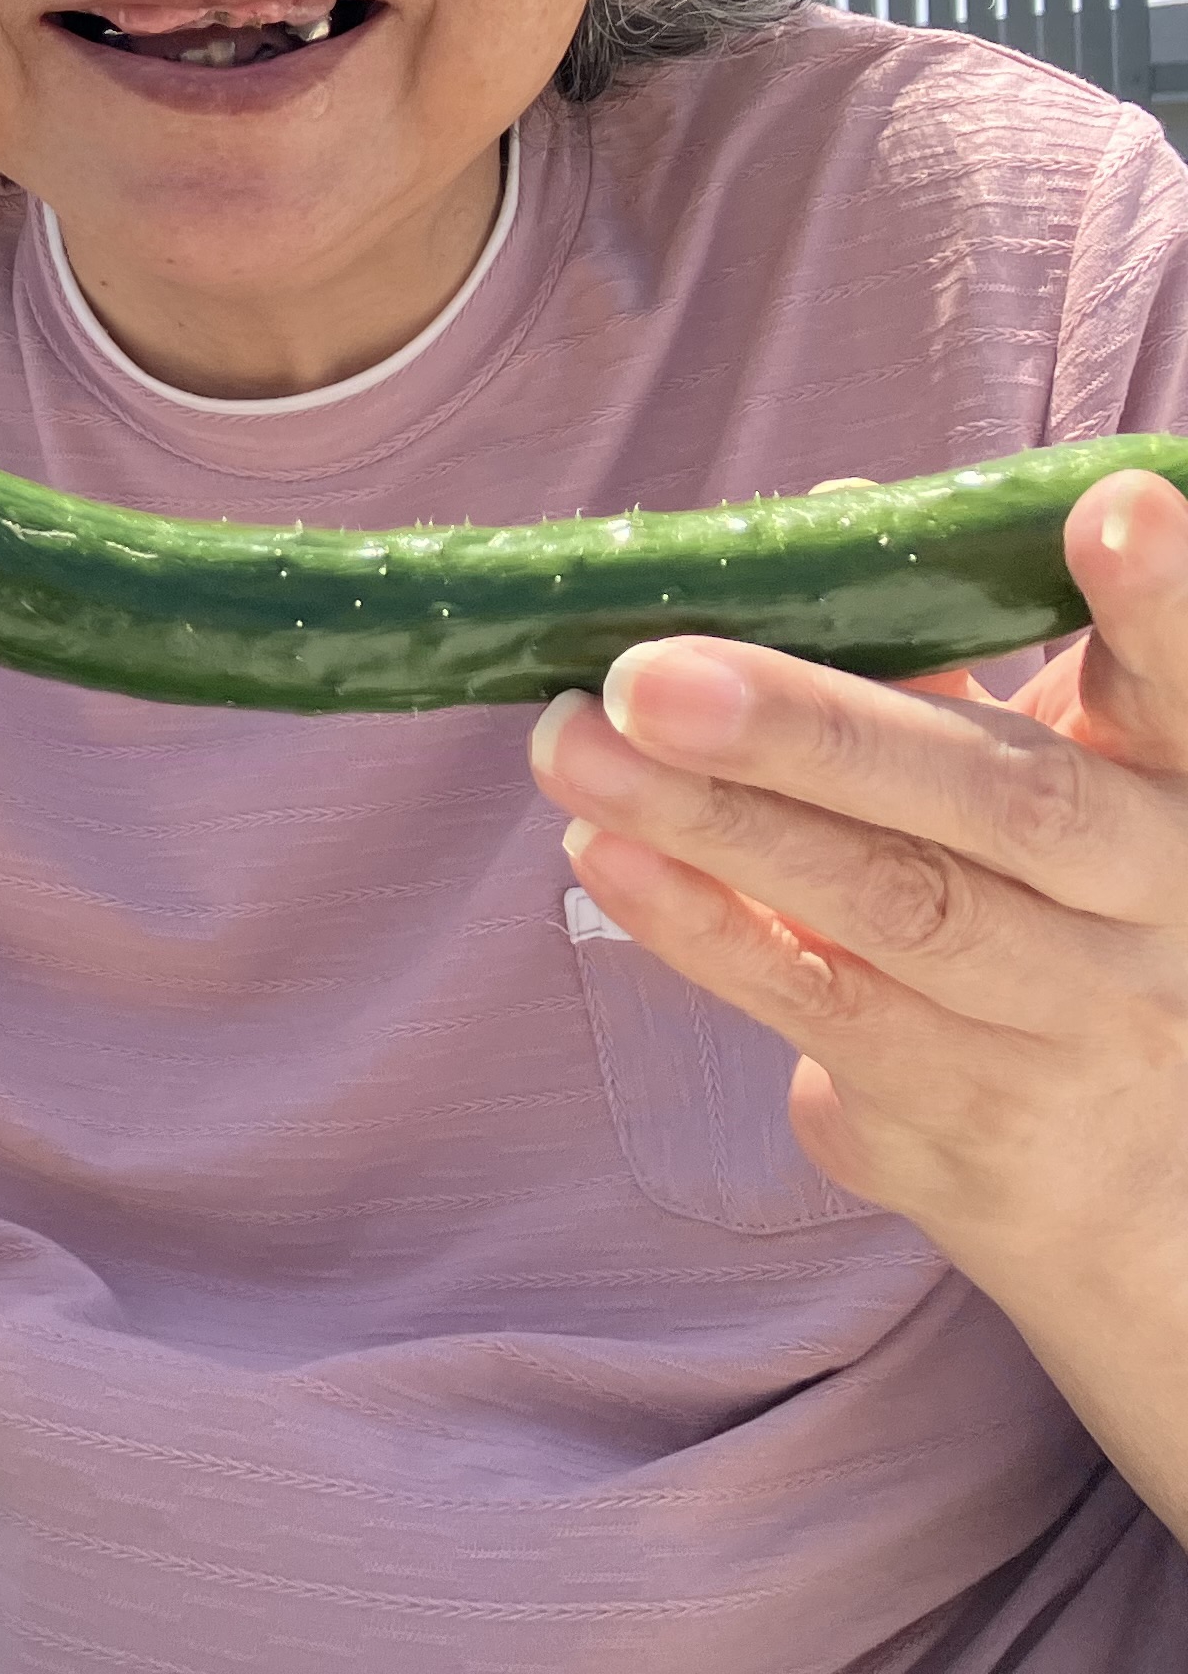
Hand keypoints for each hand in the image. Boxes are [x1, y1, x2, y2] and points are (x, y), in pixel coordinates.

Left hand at [527, 468, 1187, 1294]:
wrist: (1133, 1193)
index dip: (1157, 598)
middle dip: (814, 729)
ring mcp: (1072, 1024)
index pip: (1184, 684)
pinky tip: (603, 854)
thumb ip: (948, 675)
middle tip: (649, 675)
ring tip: (572, 745)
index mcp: (1180, 790)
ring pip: (890, 906)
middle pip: (998, 801)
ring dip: (710, 823)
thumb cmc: (1056, 924)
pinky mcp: (969, 1113)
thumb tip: (830, 520)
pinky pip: (821, 1005)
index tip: (1111, 504)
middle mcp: (1155, 907)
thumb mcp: (1052, 794)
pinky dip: (701, 927)